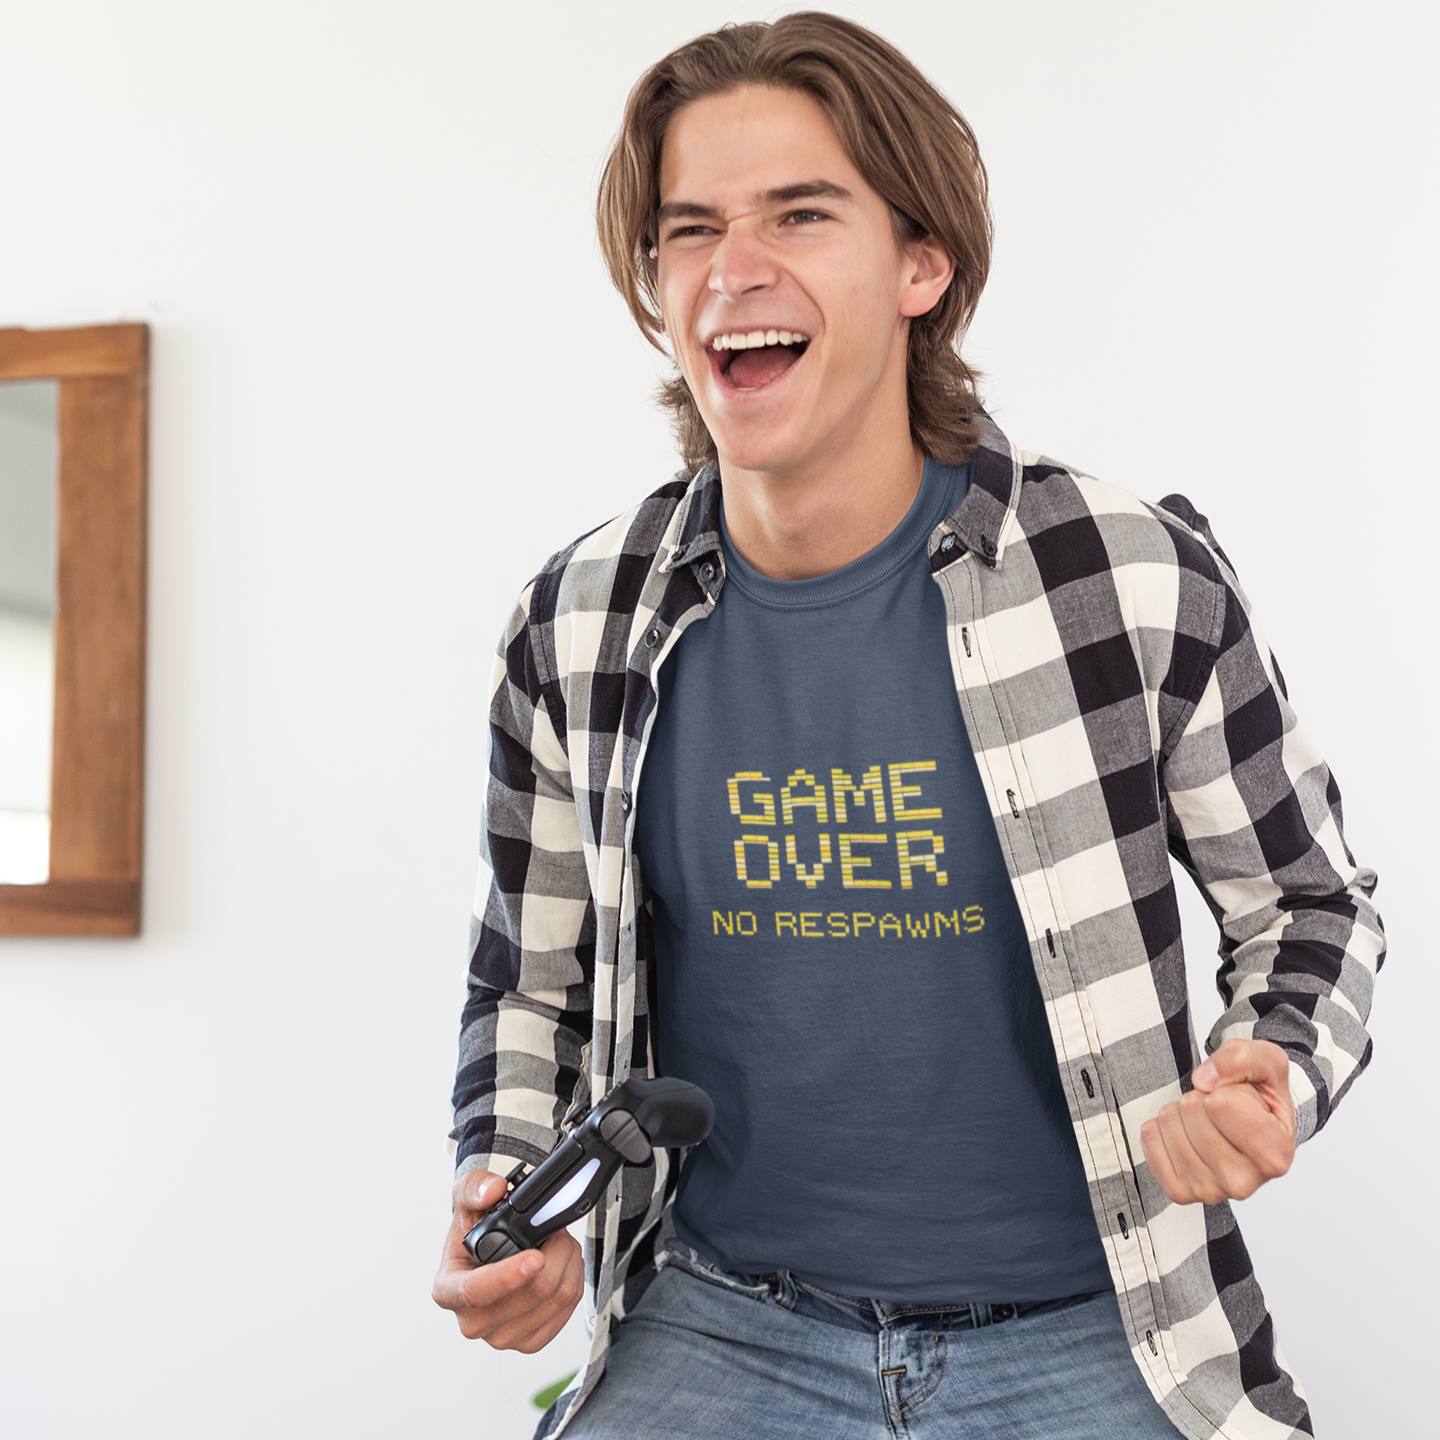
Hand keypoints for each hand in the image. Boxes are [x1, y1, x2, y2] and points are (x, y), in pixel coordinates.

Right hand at [431, 1169, 584, 1351]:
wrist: (488, 1253)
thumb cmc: (474, 1232)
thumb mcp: (466, 1199)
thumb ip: (475, 1187)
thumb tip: (493, 1191)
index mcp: (448, 1290)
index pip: (476, 1292)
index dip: (509, 1276)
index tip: (536, 1257)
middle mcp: (471, 1321)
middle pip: (530, 1295)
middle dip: (554, 1254)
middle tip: (555, 1231)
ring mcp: (501, 1337)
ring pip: (555, 1301)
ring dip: (568, 1264)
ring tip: (558, 1244)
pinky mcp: (528, 1343)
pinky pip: (566, 1313)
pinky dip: (573, 1282)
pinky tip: (562, 1267)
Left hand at [1140, 1038, 1295, 1204]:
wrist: (1249, 1119)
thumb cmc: (1260, 1093)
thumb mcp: (1266, 1060)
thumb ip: (1241, 1058)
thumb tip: (1202, 1081)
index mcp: (1275, 1154)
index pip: (1220, 1104)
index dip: (1225, 1088)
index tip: (1240, 1097)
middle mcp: (1246, 1182)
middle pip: (1193, 1112)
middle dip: (1200, 1097)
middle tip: (1218, 1108)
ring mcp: (1213, 1191)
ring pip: (1171, 1128)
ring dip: (1179, 1112)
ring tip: (1201, 1119)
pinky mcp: (1183, 1192)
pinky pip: (1151, 1149)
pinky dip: (1157, 1131)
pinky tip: (1178, 1130)